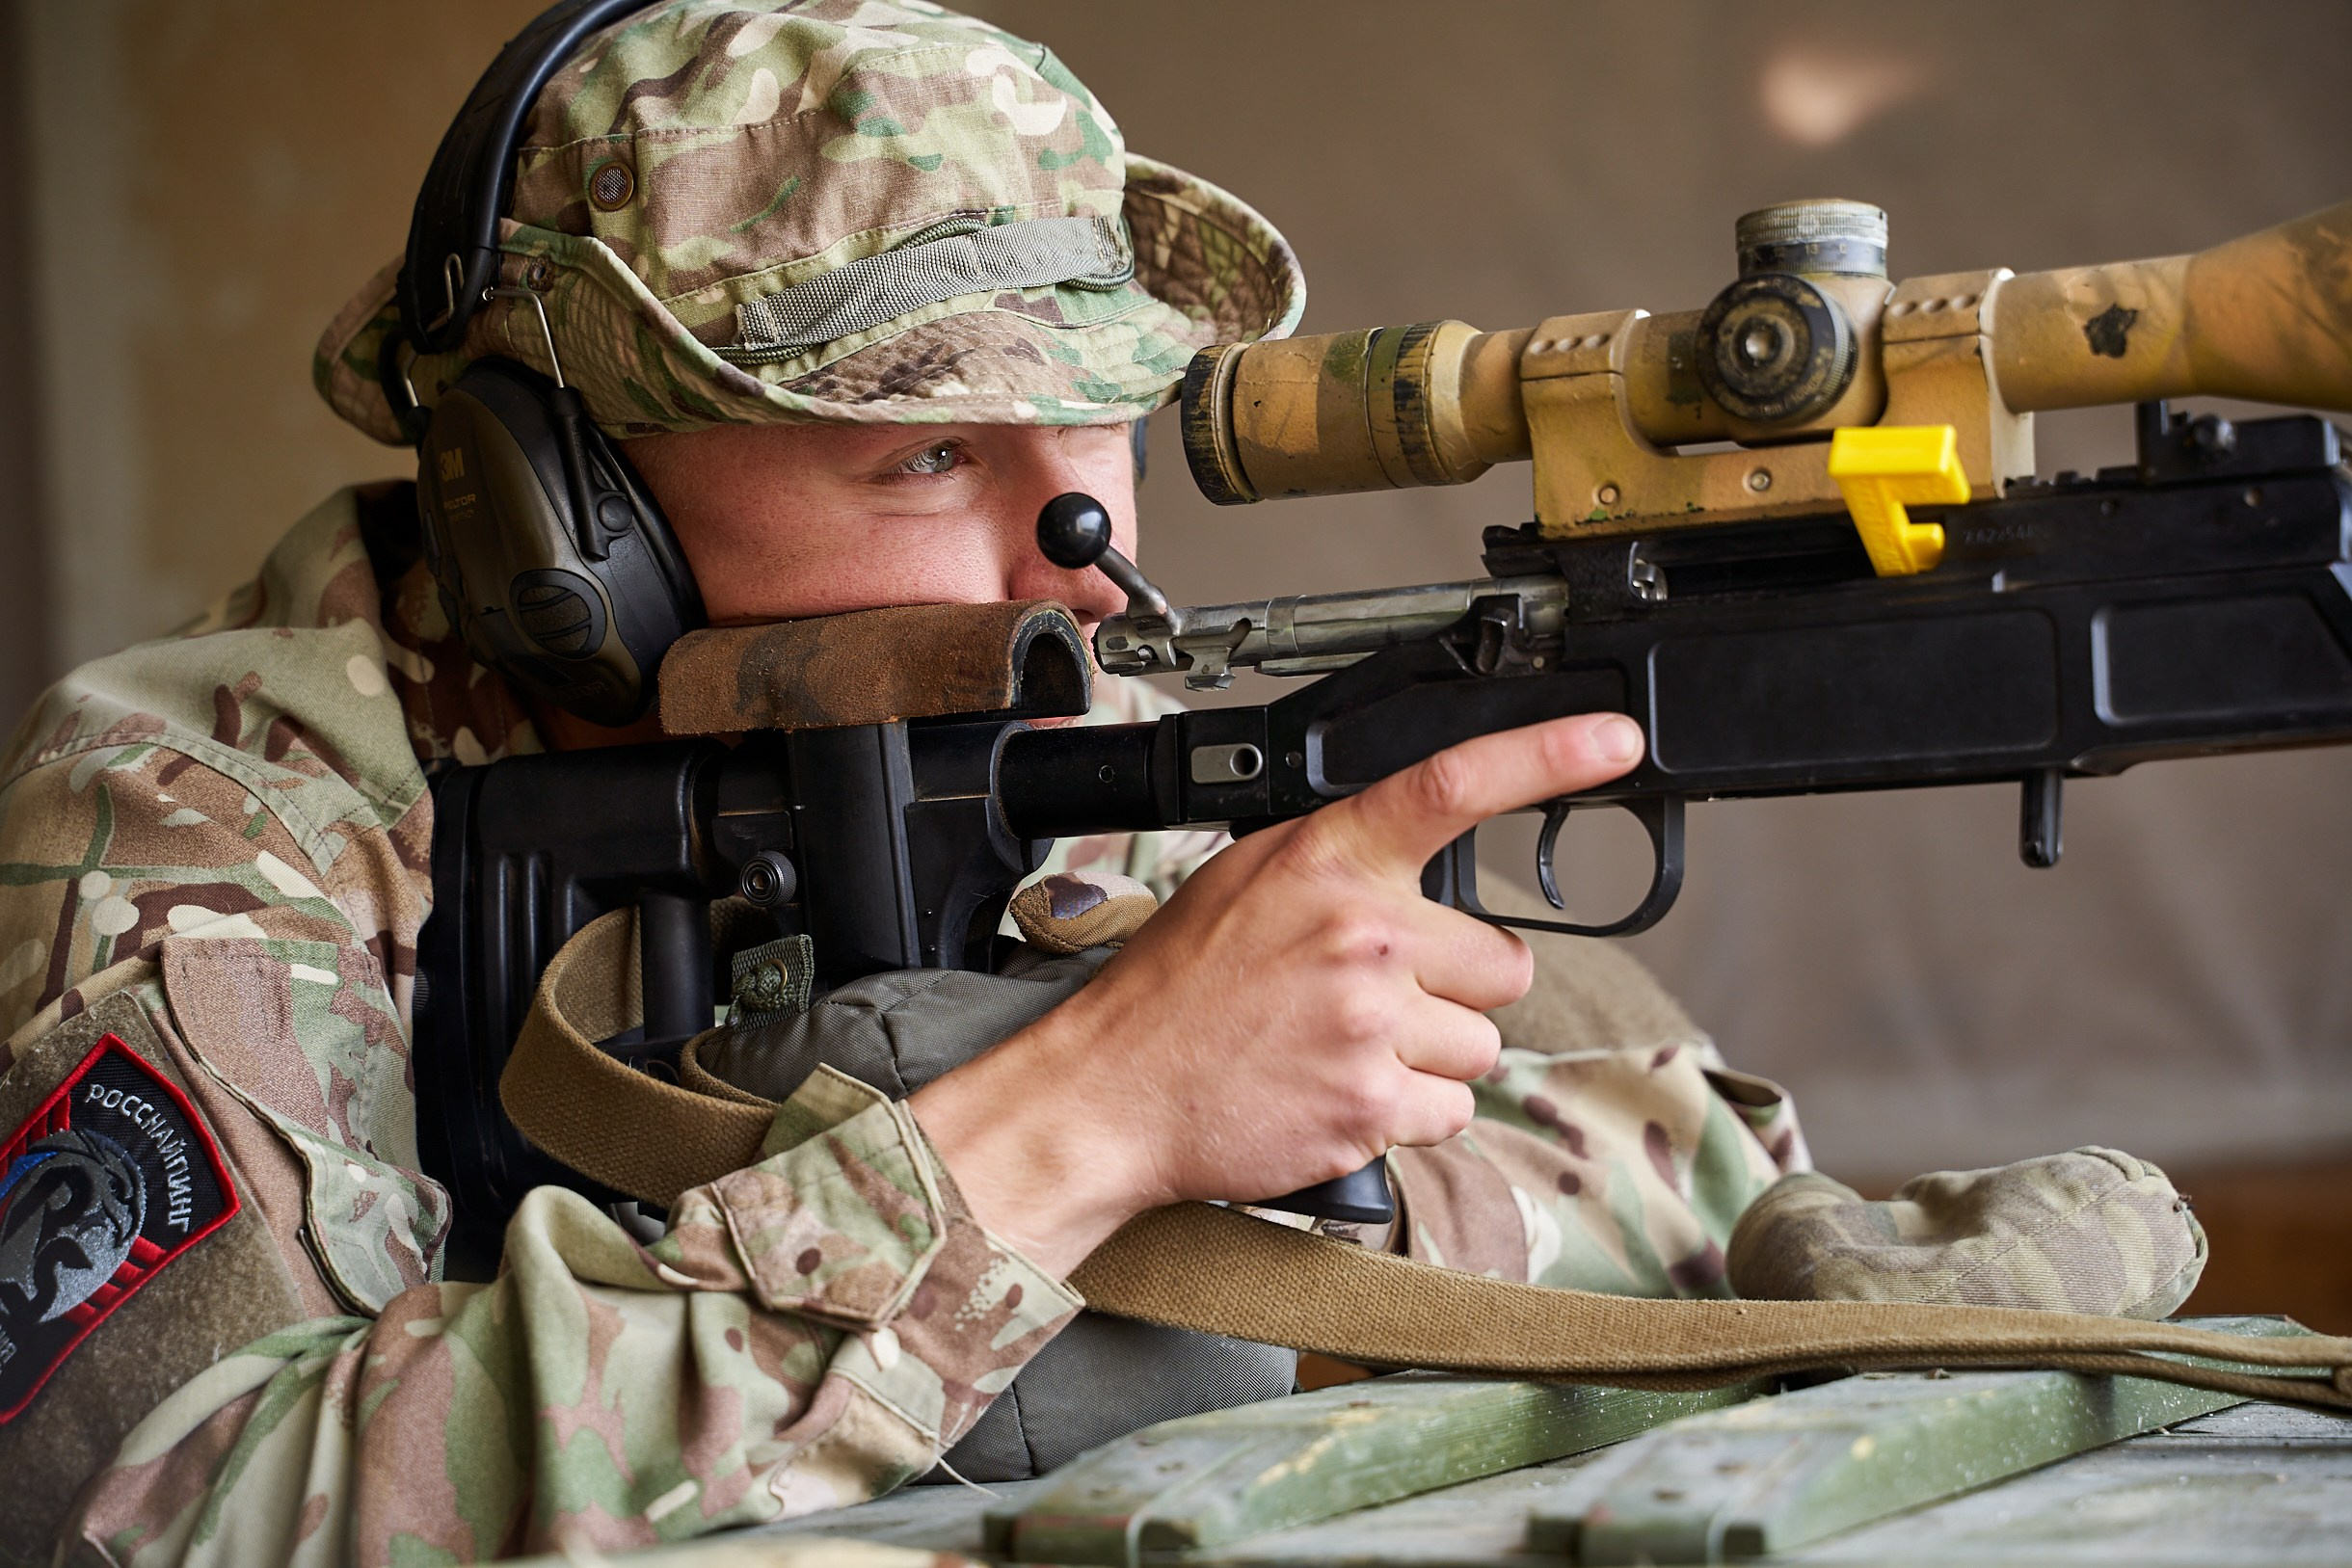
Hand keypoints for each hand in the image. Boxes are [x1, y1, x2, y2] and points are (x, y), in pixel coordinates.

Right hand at [908, 712, 1645, 1275]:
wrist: (1113, 1090)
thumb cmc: (1176, 988)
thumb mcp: (1245, 879)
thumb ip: (1340, 861)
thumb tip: (1419, 854)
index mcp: (1328, 860)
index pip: (1452, 786)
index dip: (1547, 757)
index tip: (1612, 742)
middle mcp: (1361, 934)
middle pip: (1504, 964)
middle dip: (1459, 990)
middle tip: (1380, 1001)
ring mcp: (1371, 1022)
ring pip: (1482, 1046)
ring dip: (1432, 1058)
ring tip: (1346, 1050)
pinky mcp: (1372, 1104)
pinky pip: (1451, 1111)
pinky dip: (1408, 1114)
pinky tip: (1342, 1093)